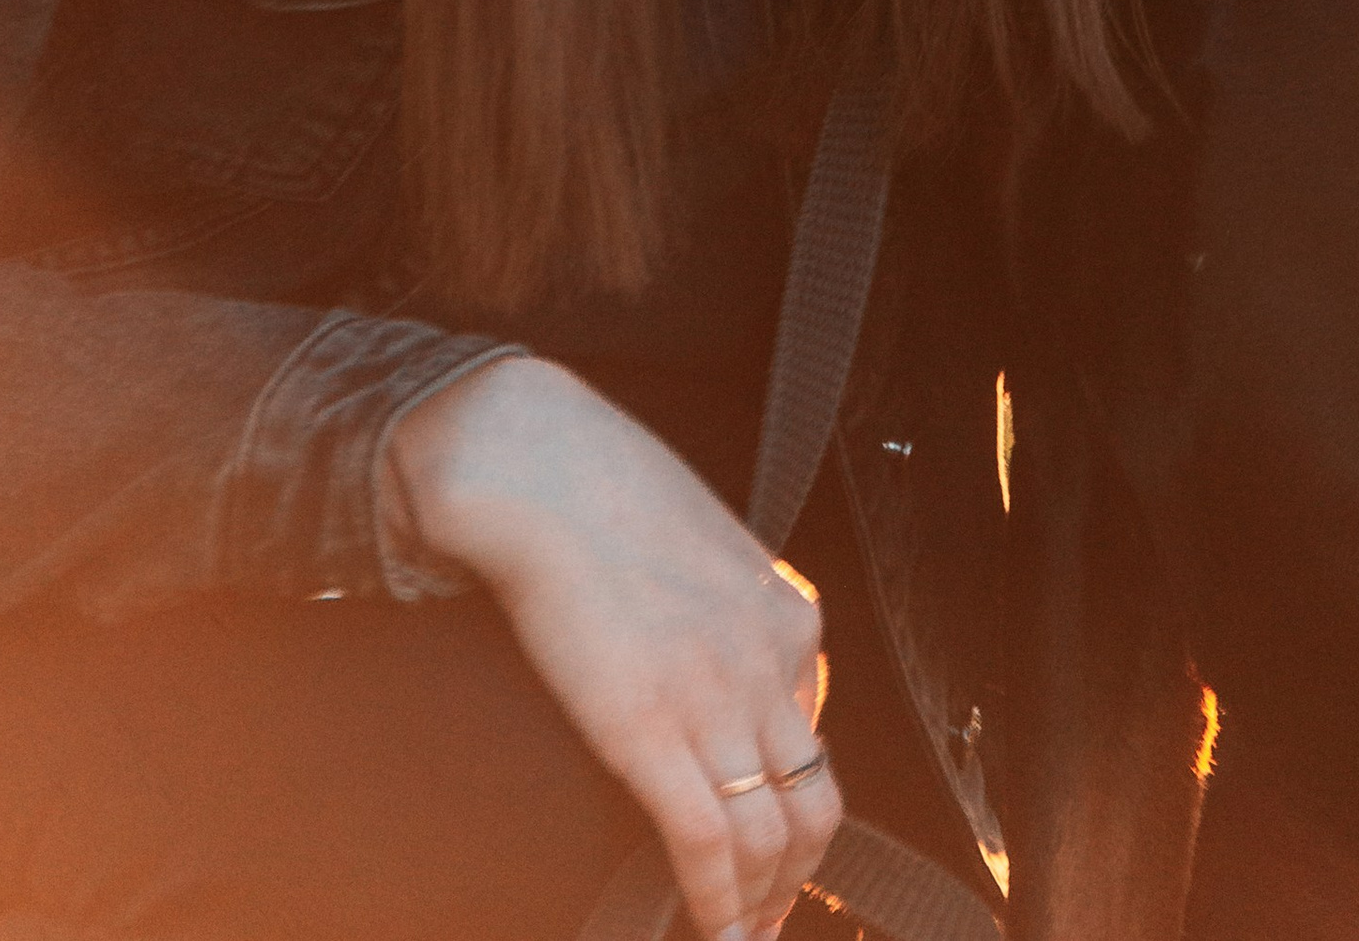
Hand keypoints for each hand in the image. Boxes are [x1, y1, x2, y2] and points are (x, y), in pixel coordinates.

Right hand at [386, 353, 840, 940]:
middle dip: (795, 879)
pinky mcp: (650, 731)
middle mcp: (771, 663)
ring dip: (756, 906)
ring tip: (735, 935)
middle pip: (814, 805)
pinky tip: (709, 933)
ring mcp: (715, 700)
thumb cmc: (605, 489)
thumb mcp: (703, 549)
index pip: (817, 742)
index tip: (776, 852)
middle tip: (767, 916)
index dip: (796, 814)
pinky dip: (717, 908)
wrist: (541, 465)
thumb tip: (714, 672)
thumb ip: (727, 616)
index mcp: (788, 617)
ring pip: (770, 839)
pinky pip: (707, 845)